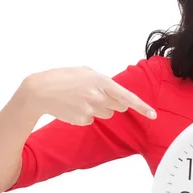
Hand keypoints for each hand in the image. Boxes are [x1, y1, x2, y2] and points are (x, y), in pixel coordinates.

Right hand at [22, 66, 156, 125]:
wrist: (38, 91)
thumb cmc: (62, 77)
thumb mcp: (85, 71)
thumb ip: (103, 81)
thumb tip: (116, 94)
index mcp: (101, 82)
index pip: (127, 97)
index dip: (142, 107)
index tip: (153, 115)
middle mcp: (98, 97)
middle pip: (119, 106)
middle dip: (114, 102)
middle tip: (95, 94)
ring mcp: (90, 110)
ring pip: (106, 113)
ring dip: (99, 108)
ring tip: (80, 98)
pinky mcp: (82, 120)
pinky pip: (92, 119)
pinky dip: (86, 114)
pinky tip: (73, 106)